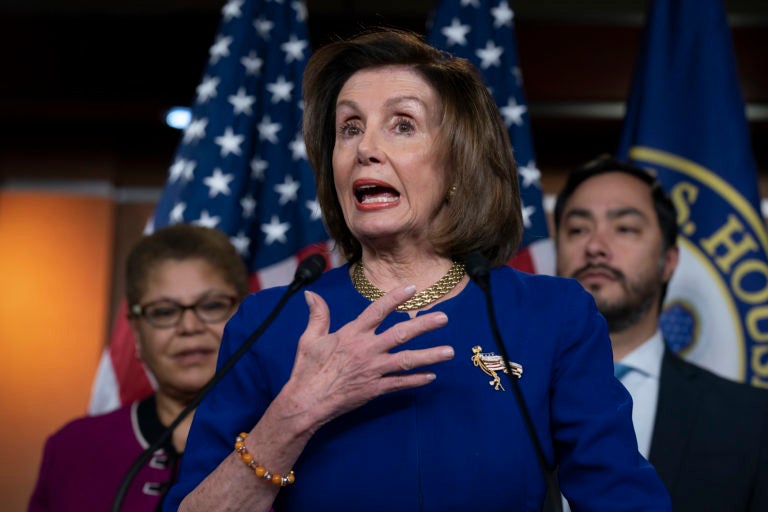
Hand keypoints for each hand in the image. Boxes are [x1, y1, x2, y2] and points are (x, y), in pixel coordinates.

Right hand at [286, 285, 453, 427]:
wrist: (307, 402)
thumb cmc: (307, 370)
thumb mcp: (310, 339)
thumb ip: (318, 315)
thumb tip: (311, 295)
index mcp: (352, 334)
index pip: (378, 311)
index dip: (395, 298)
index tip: (412, 289)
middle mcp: (367, 350)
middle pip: (401, 334)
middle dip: (424, 325)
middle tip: (443, 318)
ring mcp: (373, 370)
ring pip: (407, 360)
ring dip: (430, 355)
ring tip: (449, 351)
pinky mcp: (375, 389)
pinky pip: (400, 384)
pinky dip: (416, 380)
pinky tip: (431, 377)